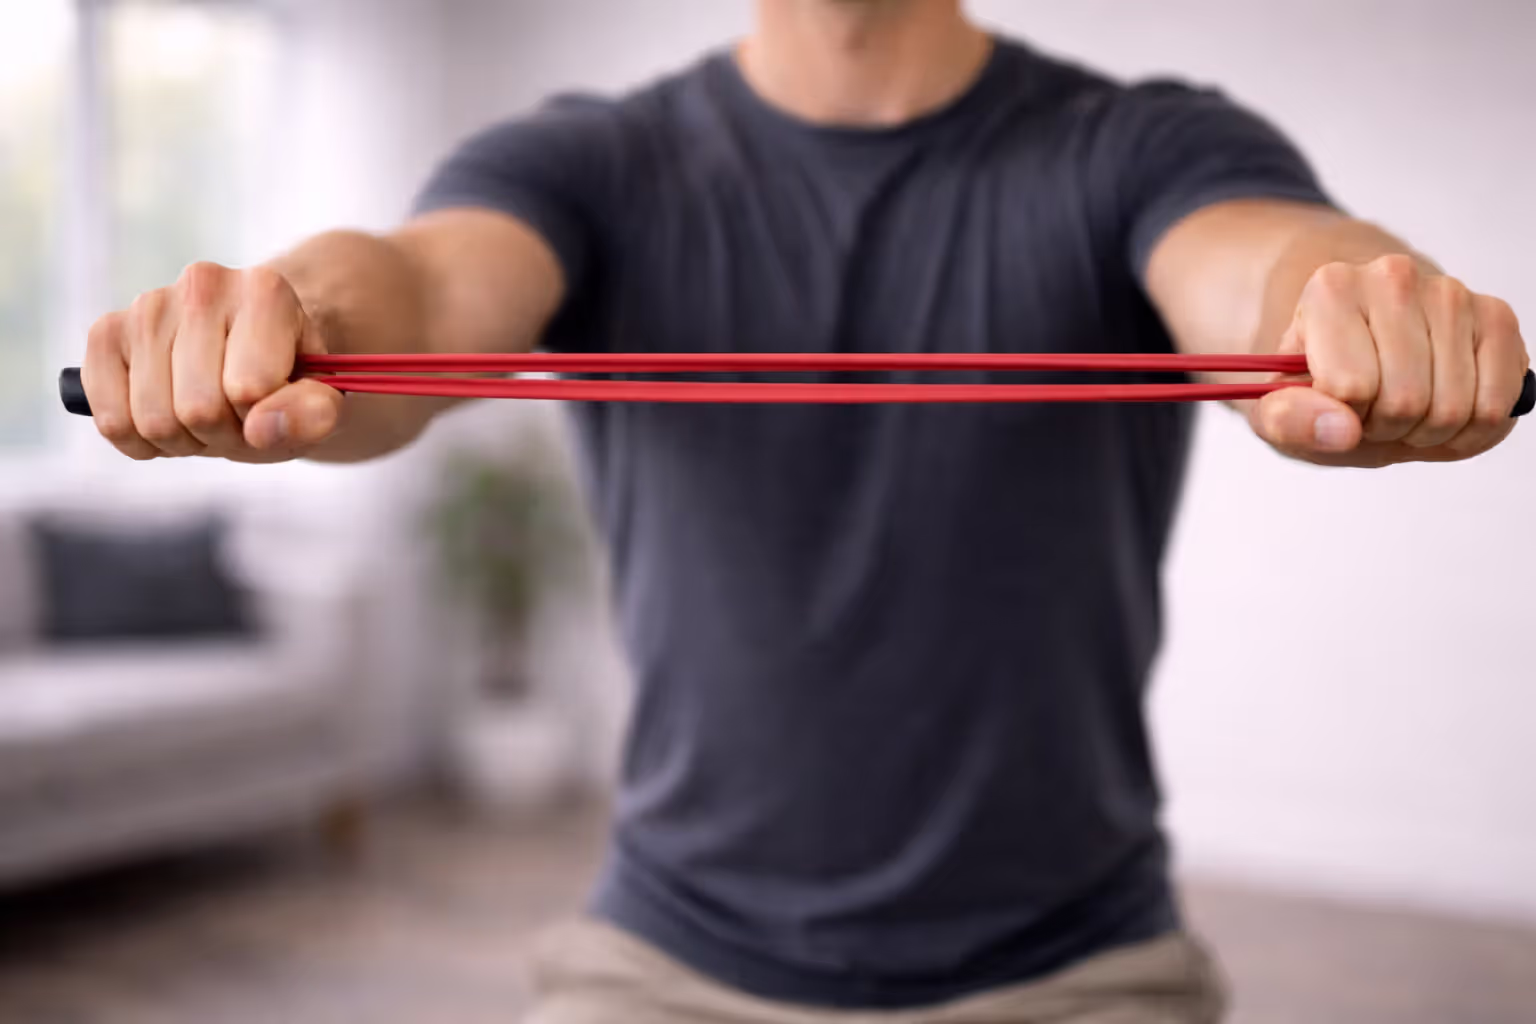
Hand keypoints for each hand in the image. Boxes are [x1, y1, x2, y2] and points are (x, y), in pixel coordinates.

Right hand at [83, 262, 343, 461]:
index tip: (274, 404)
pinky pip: (111, 419)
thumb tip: (262, 429)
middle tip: (237, 415)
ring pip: (152, 420)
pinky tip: (167, 414)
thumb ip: (312, 414)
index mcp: (266, 291)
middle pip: (198, 409)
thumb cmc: (286, 380)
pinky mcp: (106, 334)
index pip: (250, 389)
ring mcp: (147, 306)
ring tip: (205, 413)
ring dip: (184, 440)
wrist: (250, 356)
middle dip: (223, 433)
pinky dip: (141, 440)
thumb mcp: (319, 402)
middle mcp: (202, 284)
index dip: (263, 420)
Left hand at [1250, 254, 1528, 466]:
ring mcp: (1452, 293)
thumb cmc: (1319, 383)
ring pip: (1454, 408)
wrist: (1365, 349)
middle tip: (1372, 411)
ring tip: (1405, 410)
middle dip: (1387, 428)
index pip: (1349, 388)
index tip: (1336, 404)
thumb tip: (1340, 429)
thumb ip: (1288, 420)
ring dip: (1428, 432)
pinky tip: (1445, 413)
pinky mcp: (1497, 317)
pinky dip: (1471, 431)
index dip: (1342, 419)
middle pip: (1405, 401)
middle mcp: (1394, 278)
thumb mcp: (1277, 410)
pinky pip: (1498, 404)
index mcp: (1330, 291)